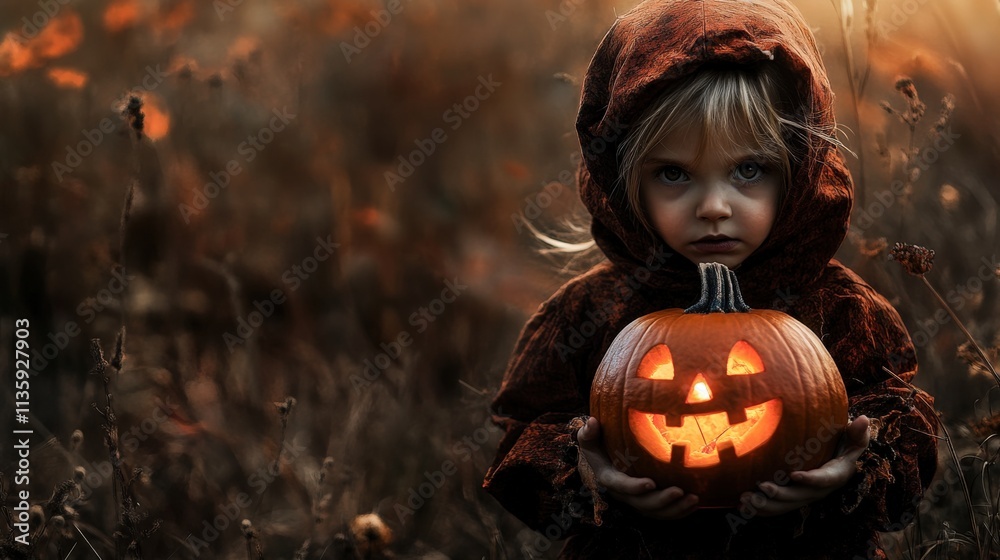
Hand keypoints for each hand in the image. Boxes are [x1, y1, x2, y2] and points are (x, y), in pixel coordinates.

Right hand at [577, 416, 698, 519]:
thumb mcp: (589, 437)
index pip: (620, 486)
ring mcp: (636, 500)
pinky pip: (663, 512)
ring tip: (694, 499)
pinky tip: (694, 503)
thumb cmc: (598, 445)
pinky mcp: (648, 501)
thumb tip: (592, 422)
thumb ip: (588, 432)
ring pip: (655, 512)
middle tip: (680, 491)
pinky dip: (679, 511)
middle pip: (642, 504)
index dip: (635, 487)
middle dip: (662, 501)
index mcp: (608, 478)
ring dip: (675, 509)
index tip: (651, 482)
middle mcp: (623, 494)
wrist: (603, 458)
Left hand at [741, 415, 870, 516]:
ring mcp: (803, 495)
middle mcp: (818, 490)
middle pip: (798, 497)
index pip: (823, 480)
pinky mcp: (791, 497)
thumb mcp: (854, 439)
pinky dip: (759, 508)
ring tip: (744, 499)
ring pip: (784, 506)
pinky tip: (740, 505)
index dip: (810, 479)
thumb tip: (865, 419)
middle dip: (780, 495)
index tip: (794, 474)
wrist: (836, 460)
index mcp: (834, 476)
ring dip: (764, 505)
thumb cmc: (843, 445)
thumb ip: (857, 432)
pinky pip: (775, 507)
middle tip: (761, 486)